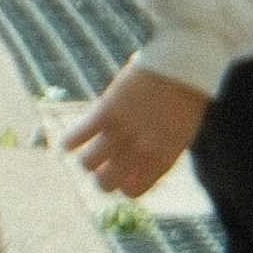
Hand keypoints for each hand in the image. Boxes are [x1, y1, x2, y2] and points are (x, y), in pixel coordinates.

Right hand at [67, 63, 204, 198]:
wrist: (183, 62)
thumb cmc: (185, 98)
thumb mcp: (180, 135)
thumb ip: (158, 158)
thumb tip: (132, 177)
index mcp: (161, 159)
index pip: (132, 191)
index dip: (123, 186)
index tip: (121, 177)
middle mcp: (140, 150)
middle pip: (105, 182)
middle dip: (101, 178)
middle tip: (101, 167)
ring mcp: (122, 130)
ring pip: (88, 163)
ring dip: (87, 160)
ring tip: (88, 151)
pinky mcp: (106, 109)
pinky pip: (78, 135)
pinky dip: (69, 142)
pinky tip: (67, 143)